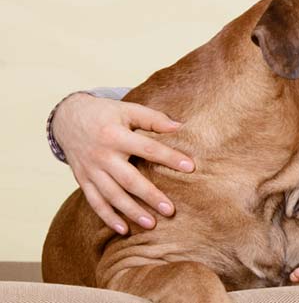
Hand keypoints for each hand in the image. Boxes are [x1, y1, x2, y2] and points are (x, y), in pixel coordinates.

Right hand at [52, 93, 194, 233]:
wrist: (67, 118)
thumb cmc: (104, 113)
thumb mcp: (127, 109)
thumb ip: (153, 119)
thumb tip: (179, 127)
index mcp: (115, 135)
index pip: (148, 149)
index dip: (169, 158)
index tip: (190, 167)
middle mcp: (102, 155)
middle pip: (128, 180)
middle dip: (150, 196)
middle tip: (170, 210)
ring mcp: (90, 170)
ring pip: (112, 195)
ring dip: (131, 211)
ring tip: (151, 224)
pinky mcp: (83, 180)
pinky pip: (94, 202)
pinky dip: (108, 217)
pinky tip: (124, 230)